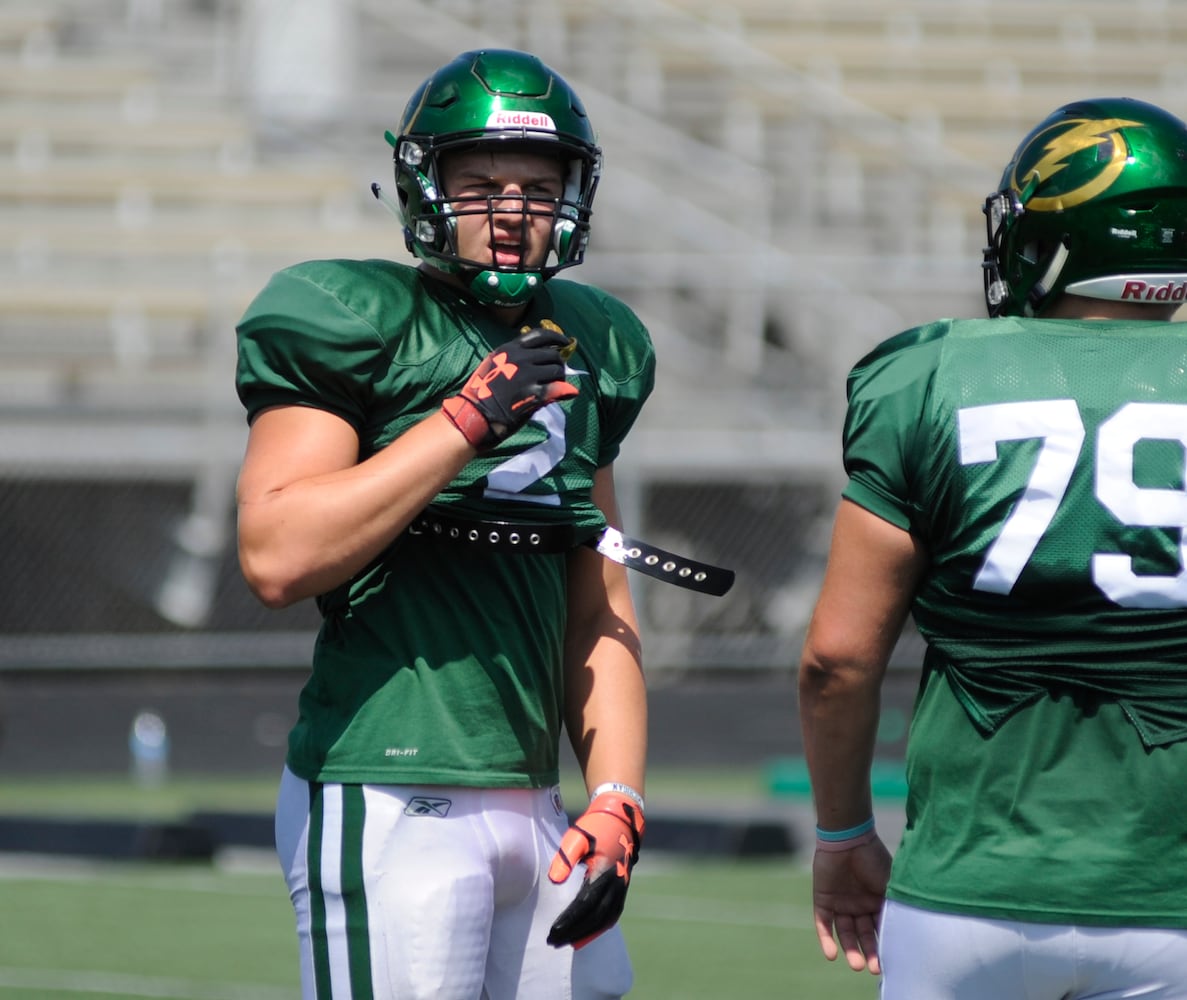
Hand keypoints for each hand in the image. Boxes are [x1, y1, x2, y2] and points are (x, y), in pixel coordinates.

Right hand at [442, 320, 577, 451]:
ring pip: (557, 370)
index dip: (556, 338)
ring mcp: (528, 375)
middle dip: (558, 363)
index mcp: (509, 349)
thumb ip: (513, 357)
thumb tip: (536, 357)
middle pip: (552, 354)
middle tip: (557, 373)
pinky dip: (565, 391)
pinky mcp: (534, 394)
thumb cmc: (480, 392)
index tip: (564, 342)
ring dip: (560, 378)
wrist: (475, 415)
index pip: (540, 335)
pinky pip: (558, 388)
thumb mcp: (494, 364)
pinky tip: (567, 394)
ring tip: (557, 386)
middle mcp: (520, 358)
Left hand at [546, 791, 643, 948]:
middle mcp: (615, 883)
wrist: (620, 818)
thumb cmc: (595, 827)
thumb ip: (565, 858)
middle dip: (574, 931)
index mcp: (603, 871)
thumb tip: (554, 881)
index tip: (552, 930)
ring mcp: (621, 887)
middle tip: (553, 941)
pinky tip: (586, 936)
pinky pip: (612, 915)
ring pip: (605, 919)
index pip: (585, 903)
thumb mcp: (577, 837)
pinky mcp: (622, 889)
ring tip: (567, 944)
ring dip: (587, 934)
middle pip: (594, 916)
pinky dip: (599, 928)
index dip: (569, 919)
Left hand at [811, 835, 890, 974]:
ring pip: (845, 932)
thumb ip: (895, 907)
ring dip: (850, 949)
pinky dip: (826, 938)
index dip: (885, 946)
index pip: (881, 930)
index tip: (891, 963)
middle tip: (873, 968)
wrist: (849, 837)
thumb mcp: (890, 886)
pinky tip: (831, 954)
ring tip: (856, 965)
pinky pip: (823, 923)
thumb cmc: (873, 859)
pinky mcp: (823, 899)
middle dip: (869, 952)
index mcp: (877, 903)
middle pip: (863, 935)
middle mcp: (859, 906)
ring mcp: (841, 903)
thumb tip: (909, 935)